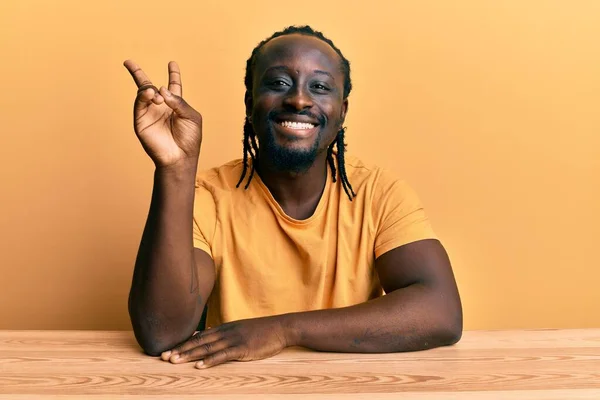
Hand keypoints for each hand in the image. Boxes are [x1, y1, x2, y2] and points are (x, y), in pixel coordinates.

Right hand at [123, 60, 202, 167]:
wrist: (180, 157)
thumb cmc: (189, 139)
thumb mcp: (191, 117)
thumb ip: (179, 101)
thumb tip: (161, 90)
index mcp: (176, 105)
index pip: (173, 85)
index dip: (173, 74)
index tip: (172, 63)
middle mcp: (161, 107)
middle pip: (149, 86)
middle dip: (137, 73)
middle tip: (128, 61)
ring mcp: (149, 113)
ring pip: (143, 93)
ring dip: (149, 91)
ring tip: (157, 98)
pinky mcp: (141, 120)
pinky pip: (139, 104)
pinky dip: (144, 96)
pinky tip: (151, 96)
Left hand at [160, 316, 289, 368]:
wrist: (281, 327)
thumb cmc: (262, 331)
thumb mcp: (239, 329)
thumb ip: (222, 334)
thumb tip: (203, 336)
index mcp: (224, 328)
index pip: (199, 337)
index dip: (183, 344)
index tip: (167, 350)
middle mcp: (226, 332)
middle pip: (199, 342)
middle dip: (181, 350)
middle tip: (164, 357)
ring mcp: (234, 340)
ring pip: (207, 348)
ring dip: (190, 355)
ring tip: (175, 361)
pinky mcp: (243, 348)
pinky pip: (224, 355)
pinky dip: (210, 361)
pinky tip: (199, 366)